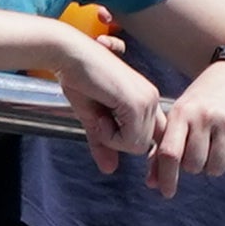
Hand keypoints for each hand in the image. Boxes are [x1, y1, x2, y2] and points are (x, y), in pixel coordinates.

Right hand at [44, 17, 170, 171]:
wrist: (69, 55)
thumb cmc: (79, 80)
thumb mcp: (93, 119)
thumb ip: (104, 143)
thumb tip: (110, 169)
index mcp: (146, 99)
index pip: (155, 136)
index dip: (144, 149)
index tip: (138, 166)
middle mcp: (152, 99)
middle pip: (143, 145)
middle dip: (117, 141)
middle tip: (99, 118)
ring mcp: (147, 100)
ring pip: (137, 146)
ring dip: (112, 137)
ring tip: (99, 112)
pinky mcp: (137, 103)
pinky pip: (129, 140)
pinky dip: (109, 134)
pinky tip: (99, 113)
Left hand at [141, 55, 224, 194]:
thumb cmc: (203, 100)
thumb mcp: (180, 115)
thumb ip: (164, 149)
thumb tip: (153, 183)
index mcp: (182, 112)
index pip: (170, 153)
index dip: (166, 177)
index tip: (167, 192)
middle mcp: (204, 116)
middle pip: (194, 166)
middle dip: (195, 166)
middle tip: (201, 150)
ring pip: (216, 168)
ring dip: (215, 165)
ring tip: (217, 146)